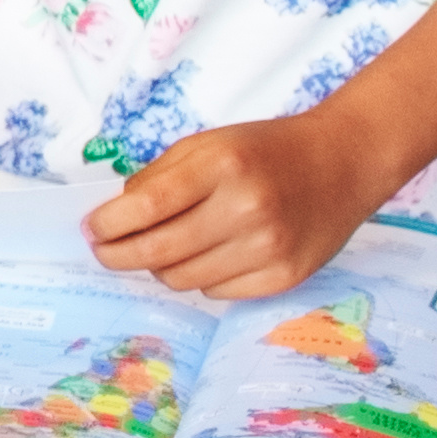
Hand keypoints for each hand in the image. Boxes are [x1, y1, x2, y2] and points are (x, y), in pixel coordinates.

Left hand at [83, 112, 393, 296]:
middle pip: (158, 253)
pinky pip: (217, 293)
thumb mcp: (209, 143)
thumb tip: (112, 217)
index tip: (91, 230)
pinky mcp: (285, 276)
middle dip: (118, 256)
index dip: (108, 225)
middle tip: (105, 252)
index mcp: (222, 166)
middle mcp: (247, 208)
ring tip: (163, 248)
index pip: (145, 208)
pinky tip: (210, 255)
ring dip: (161, 268)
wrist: (345, 162)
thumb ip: (159, 177)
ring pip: (182, 280)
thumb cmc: (267, 150)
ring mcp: (269, 247)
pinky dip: (202, 278)